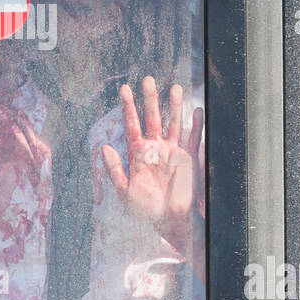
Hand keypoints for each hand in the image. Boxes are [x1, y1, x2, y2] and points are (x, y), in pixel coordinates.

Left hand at [101, 77, 203, 251]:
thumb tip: (104, 147)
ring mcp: (172, 151)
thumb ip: (115, 169)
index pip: (131, 124)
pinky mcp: (188, 158)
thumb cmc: (145, 209)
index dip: (128, 107)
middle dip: (150, 99)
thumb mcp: (124, 191)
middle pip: (152, 117)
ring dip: (174, 106)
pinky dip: (195, 125)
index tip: (125, 89)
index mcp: (137, 152)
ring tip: (175, 87)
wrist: (168, 220)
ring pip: (173, 123)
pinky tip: (196, 111)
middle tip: (148, 79)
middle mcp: (155, 147)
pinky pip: (192, 138)